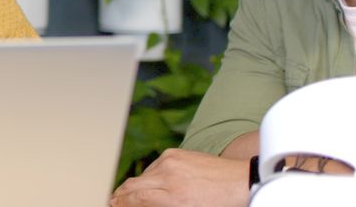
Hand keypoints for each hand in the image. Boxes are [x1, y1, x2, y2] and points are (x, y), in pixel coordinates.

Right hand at [110, 148, 248, 206]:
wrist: (242, 182)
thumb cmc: (220, 204)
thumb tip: (140, 205)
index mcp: (174, 197)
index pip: (135, 199)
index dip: (120, 204)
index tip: (113, 205)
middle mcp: (169, 177)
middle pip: (132, 185)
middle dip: (120, 195)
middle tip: (113, 201)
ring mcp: (171, 162)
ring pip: (142, 175)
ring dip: (134, 186)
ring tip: (129, 195)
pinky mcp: (175, 153)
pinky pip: (154, 166)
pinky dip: (149, 176)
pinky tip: (150, 184)